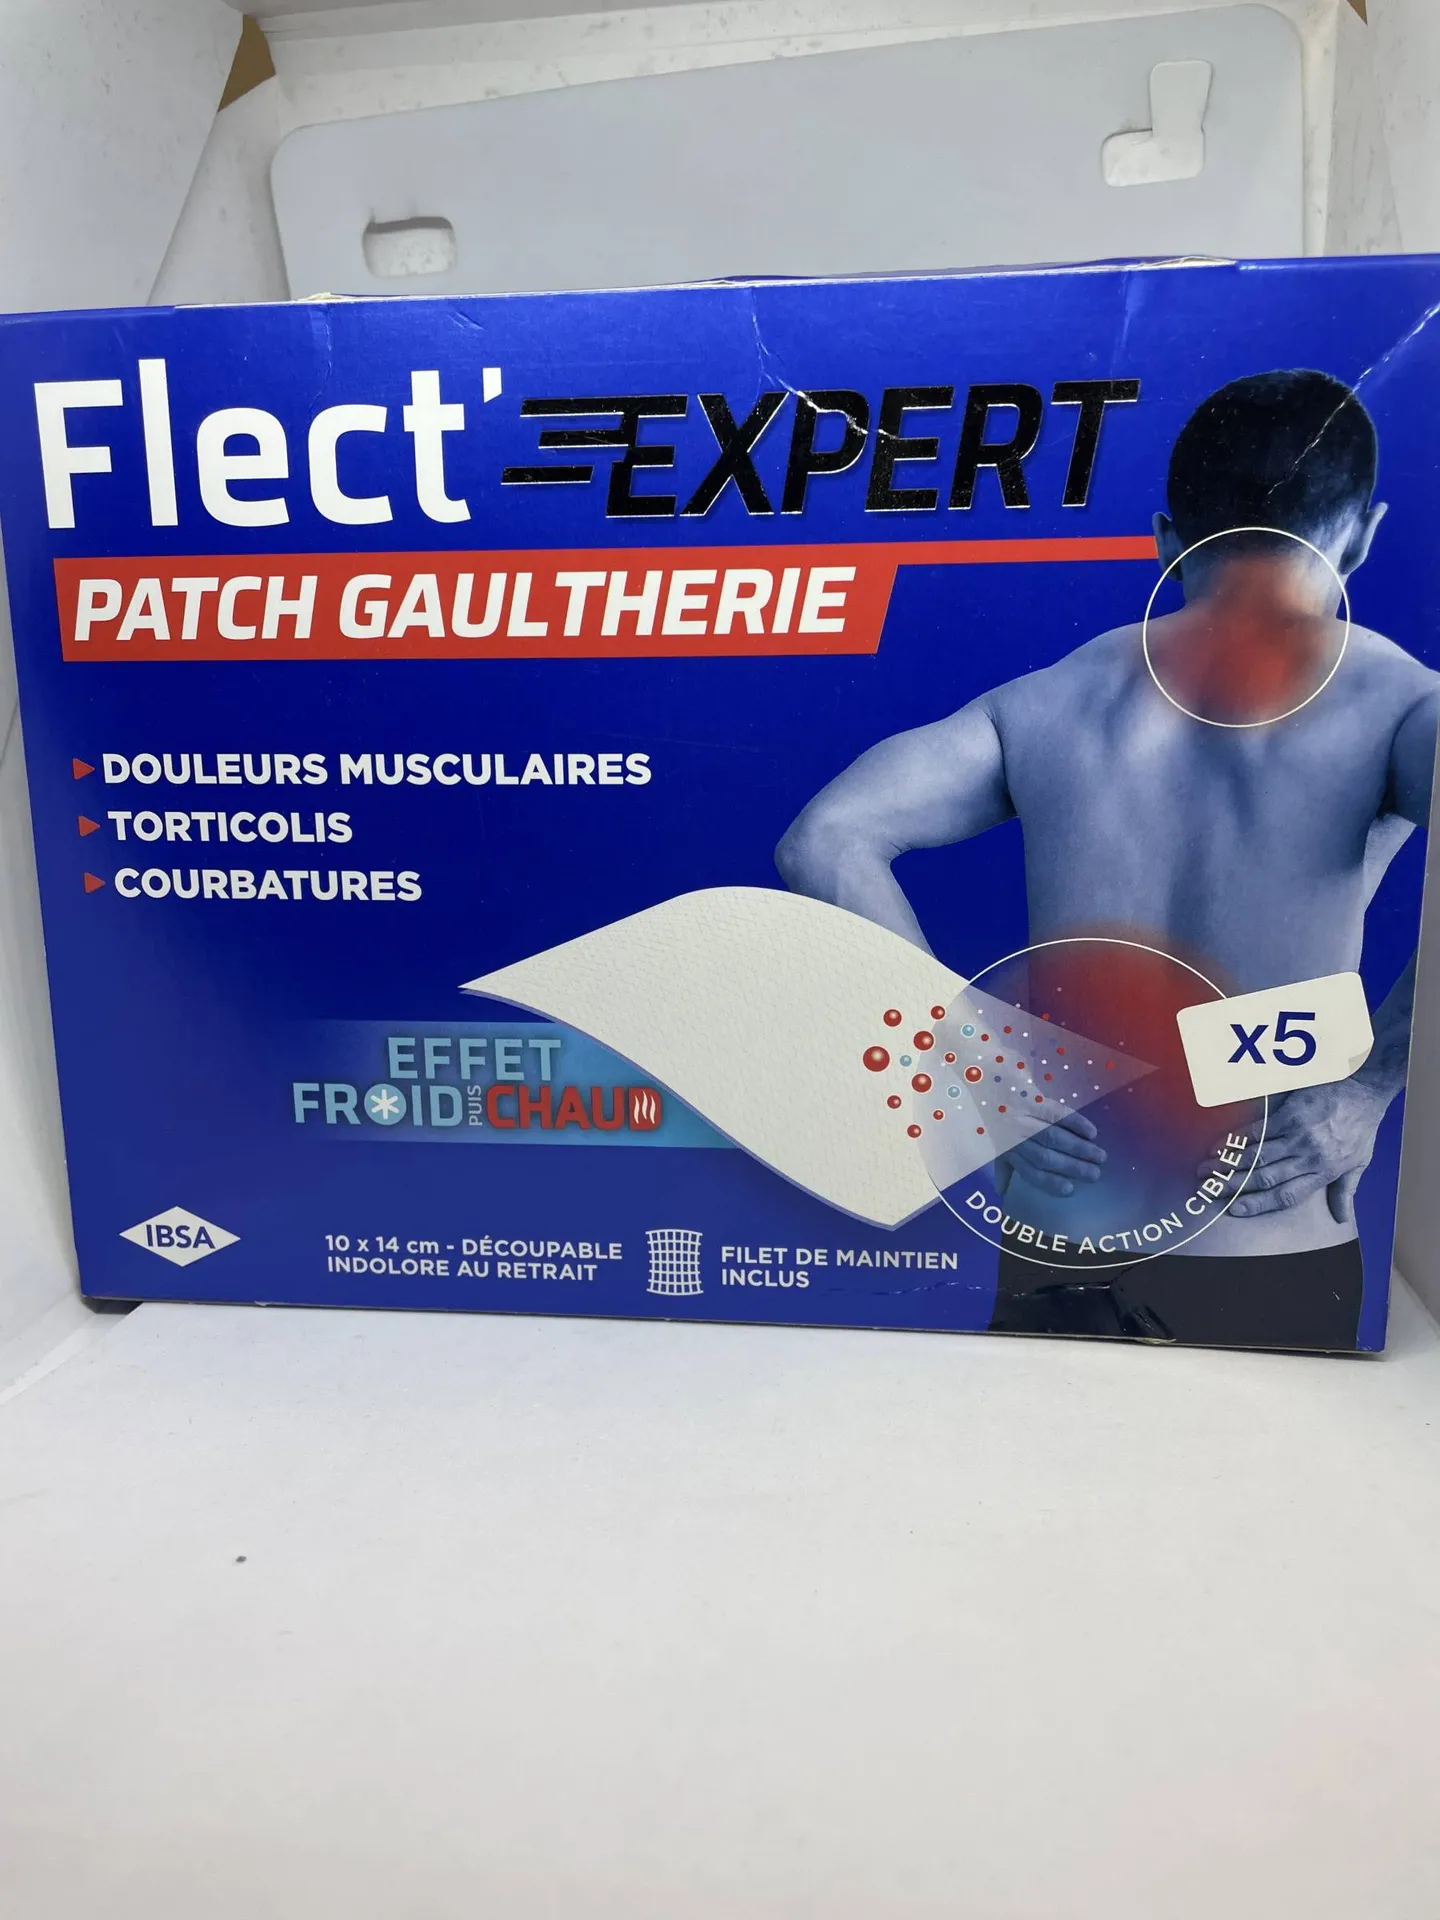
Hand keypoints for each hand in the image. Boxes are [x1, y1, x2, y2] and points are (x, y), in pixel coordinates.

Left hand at [1000, 1109, 1106, 1198]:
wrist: (993, 1085)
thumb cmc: (1000, 1119)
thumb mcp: (997, 1143)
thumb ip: (1003, 1166)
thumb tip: (1004, 1192)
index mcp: (1008, 1150)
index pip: (1030, 1171)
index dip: (1049, 1182)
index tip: (1070, 1190)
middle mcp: (1014, 1136)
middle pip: (1045, 1156)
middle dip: (1072, 1167)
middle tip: (1095, 1174)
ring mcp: (1023, 1117)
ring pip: (1053, 1136)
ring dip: (1079, 1148)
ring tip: (1100, 1156)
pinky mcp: (1033, 1099)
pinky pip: (1057, 1113)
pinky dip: (1076, 1123)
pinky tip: (1091, 1133)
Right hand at [1204, 1079, 1389, 1224]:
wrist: (1364, 1089)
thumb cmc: (1362, 1125)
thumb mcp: (1359, 1162)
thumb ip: (1345, 1191)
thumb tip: (1341, 1218)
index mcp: (1323, 1173)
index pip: (1286, 1196)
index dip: (1258, 1205)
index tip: (1235, 1210)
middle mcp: (1308, 1157)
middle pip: (1264, 1178)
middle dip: (1233, 1187)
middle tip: (1209, 1191)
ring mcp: (1297, 1136)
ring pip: (1256, 1157)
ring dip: (1228, 1165)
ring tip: (1206, 1171)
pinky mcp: (1289, 1115)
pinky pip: (1256, 1131)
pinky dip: (1235, 1140)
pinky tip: (1219, 1146)